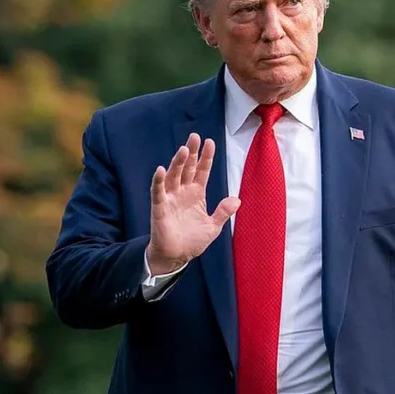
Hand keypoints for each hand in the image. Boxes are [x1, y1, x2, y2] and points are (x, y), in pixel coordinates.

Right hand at [145, 134, 238, 273]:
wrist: (177, 256)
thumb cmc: (192, 240)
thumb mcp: (213, 226)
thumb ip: (223, 212)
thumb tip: (237, 199)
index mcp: (196, 194)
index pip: (202, 171)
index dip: (206, 157)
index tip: (210, 142)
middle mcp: (183, 192)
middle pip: (187, 168)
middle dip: (191, 153)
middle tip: (195, 137)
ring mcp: (170, 199)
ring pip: (174, 176)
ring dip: (178, 163)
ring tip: (183, 149)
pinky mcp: (159, 208)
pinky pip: (158, 192)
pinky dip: (159, 181)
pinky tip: (161, 170)